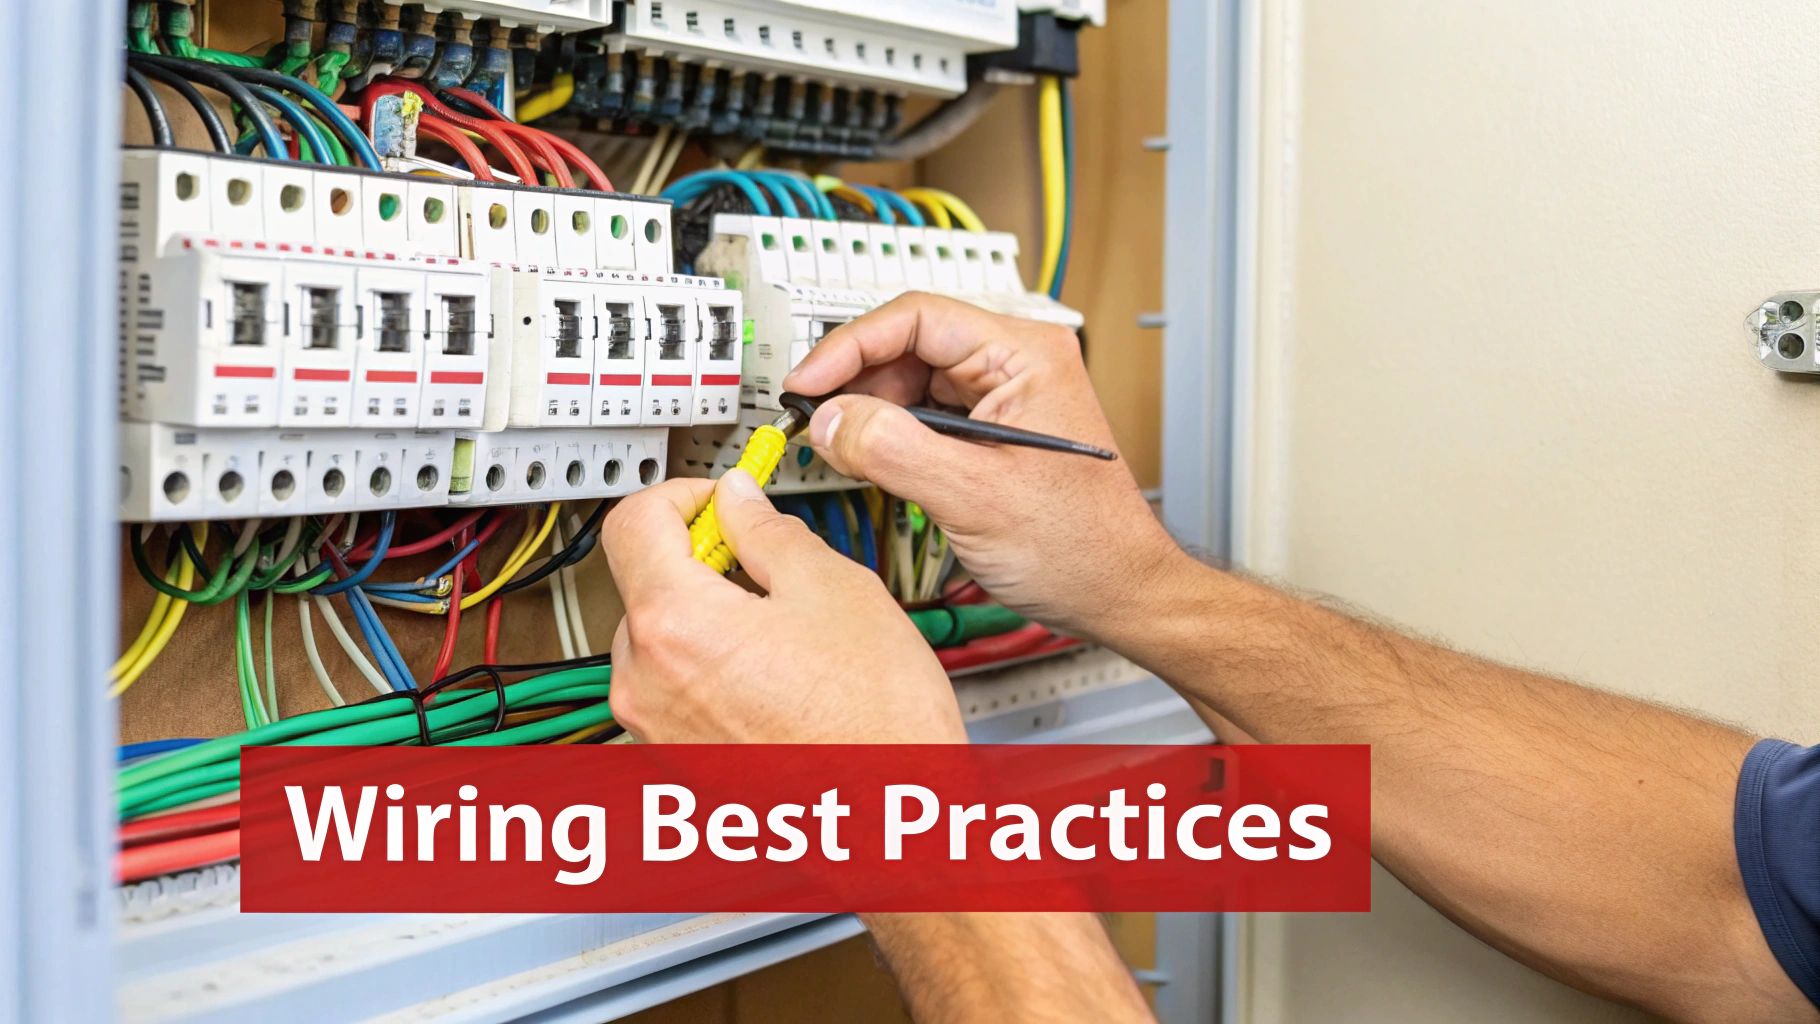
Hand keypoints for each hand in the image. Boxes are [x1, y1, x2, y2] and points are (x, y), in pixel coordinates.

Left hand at [602, 470, 966, 743]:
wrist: (893, 817)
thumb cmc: (875, 722)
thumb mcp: (832, 587)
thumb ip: (767, 529)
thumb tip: (739, 501)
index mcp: (674, 624)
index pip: (632, 522)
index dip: (680, 493)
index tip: (717, 497)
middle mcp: (645, 683)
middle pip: (642, 584)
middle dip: (698, 561)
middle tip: (763, 561)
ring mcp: (655, 731)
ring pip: (658, 640)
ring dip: (704, 617)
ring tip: (780, 631)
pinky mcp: (676, 764)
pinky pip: (673, 691)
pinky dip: (709, 668)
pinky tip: (775, 675)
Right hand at [781, 292, 1180, 638]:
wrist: (1118, 594)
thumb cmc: (1081, 547)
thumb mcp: (974, 497)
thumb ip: (894, 451)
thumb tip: (831, 419)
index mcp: (1025, 355)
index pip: (916, 317)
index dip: (849, 348)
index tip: (806, 385)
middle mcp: (1015, 364)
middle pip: (907, 345)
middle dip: (855, 383)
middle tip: (814, 422)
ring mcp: (1003, 397)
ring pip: (911, 381)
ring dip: (869, 412)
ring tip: (840, 448)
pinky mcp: (990, 431)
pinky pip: (924, 416)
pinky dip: (889, 436)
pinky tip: (872, 462)